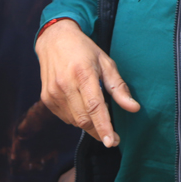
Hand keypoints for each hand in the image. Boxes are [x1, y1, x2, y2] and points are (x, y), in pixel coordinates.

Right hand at [36, 19, 139, 146]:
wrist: (54, 39)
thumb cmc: (84, 50)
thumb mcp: (106, 63)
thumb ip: (119, 88)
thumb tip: (134, 108)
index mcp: (83, 73)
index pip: (94, 106)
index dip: (103, 126)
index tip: (111, 142)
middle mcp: (65, 84)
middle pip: (84, 119)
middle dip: (99, 131)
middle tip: (112, 136)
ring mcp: (53, 92)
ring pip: (74, 121)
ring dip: (89, 123)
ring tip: (96, 110)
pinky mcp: (46, 98)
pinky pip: (65, 117)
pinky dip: (77, 118)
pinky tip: (81, 105)